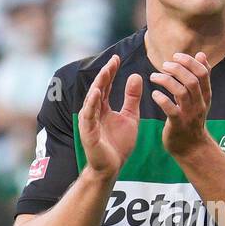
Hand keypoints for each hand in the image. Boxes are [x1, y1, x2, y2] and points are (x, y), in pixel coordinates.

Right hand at [78, 54, 140, 179]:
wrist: (112, 168)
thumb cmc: (119, 144)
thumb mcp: (130, 117)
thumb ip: (132, 98)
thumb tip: (136, 75)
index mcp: (102, 107)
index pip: (105, 85)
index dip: (111, 71)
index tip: (117, 57)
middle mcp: (93, 112)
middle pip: (98, 88)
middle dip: (105, 74)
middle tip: (113, 60)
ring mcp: (89, 122)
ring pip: (92, 99)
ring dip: (98, 85)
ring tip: (106, 71)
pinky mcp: (88, 133)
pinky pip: (89, 116)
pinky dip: (92, 104)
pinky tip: (97, 93)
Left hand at [152, 52, 211, 156]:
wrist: (192, 148)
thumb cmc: (192, 118)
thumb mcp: (200, 98)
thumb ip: (200, 77)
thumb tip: (201, 55)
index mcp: (205, 95)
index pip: (202, 73)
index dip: (189, 62)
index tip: (176, 56)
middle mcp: (199, 104)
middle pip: (192, 81)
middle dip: (177, 69)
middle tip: (164, 65)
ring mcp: (189, 115)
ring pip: (181, 93)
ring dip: (166, 81)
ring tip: (154, 77)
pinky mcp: (178, 125)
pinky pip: (171, 110)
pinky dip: (162, 100)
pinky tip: (154, 94)